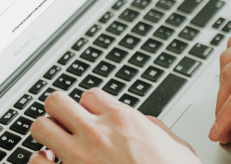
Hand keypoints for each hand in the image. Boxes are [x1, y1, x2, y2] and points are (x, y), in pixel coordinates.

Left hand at [29, 88, 200, 163]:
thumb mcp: (174, 144)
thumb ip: (152, 127)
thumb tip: (143, 122)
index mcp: (124, 120)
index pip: (90, 94)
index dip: (90, 104)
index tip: (93, 113)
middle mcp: (97, 133)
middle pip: (57, 101)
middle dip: (60, 110)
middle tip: (67, 120)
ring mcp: (79, 156)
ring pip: (40, 127)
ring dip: (47, 133)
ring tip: (57, 142)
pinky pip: (35, 162)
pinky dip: (39, 162)